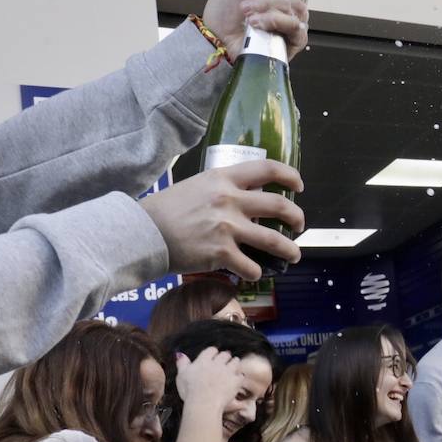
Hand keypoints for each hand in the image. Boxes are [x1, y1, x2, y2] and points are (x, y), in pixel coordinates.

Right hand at [140, 160, 305, 280]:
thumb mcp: (197, 186)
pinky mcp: (221, 253)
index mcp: (223, 178)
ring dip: (290, 250)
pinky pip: (252, 267)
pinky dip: (256, 272)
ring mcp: (227, 227)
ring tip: (294, 255)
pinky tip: (253, 272)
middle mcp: (229, 200)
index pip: (267, 168)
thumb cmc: (166, 210)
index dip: (290, 176)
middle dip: (298, 217)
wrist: (142, 232)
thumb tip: (248, 199)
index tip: (298, 187)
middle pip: (280, 205)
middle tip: (300, 225)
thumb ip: (223, 190)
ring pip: (275, 240)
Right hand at [175, 347, 242, 408]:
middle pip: (224, 354)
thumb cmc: (190, 391)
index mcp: (203, 361)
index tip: (213, 355)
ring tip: (233, 366)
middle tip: (225, 359)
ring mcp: (227, 371)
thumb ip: (182, 363)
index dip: (213, 352)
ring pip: (235, 361)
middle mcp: (217, 364)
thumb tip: (180, 354)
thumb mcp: (181, 375)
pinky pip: (241, 375)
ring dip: (234, 363)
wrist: (203, 403)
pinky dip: (239, 376)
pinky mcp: (235, 381)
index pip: (211, 350)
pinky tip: (238, 378)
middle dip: (225, 356)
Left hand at [203, 0, 312, 60]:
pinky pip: (295, 26)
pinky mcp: (294, 41)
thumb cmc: (225, 8)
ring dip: (267, 3)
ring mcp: (294, 23)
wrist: (216, 35)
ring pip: (296, 5)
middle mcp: (292, 4)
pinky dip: (273, 20)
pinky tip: (255, 22)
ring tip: (246, 9)